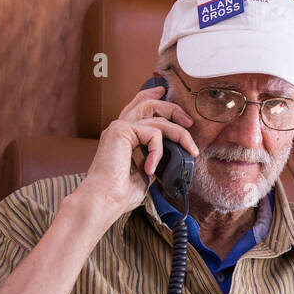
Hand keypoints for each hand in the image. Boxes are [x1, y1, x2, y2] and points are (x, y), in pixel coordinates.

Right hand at [75, 84, 199, 221]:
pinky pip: (153, 133)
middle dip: (173, 109)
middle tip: (189, 122)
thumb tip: (172, 158)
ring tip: (190, 150)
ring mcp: (119, 127)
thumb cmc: (119, 193)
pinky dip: (159, 150)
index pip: (138, 107)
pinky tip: (151, 168)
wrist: (103, 201)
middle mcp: (119, 128)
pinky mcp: (121, 131)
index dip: (151, 96)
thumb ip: (155, 160)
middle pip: (149, 103)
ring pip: (157, 117)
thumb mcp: (145, 173)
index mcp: (123, 136)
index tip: (164, 92)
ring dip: (179, 132)